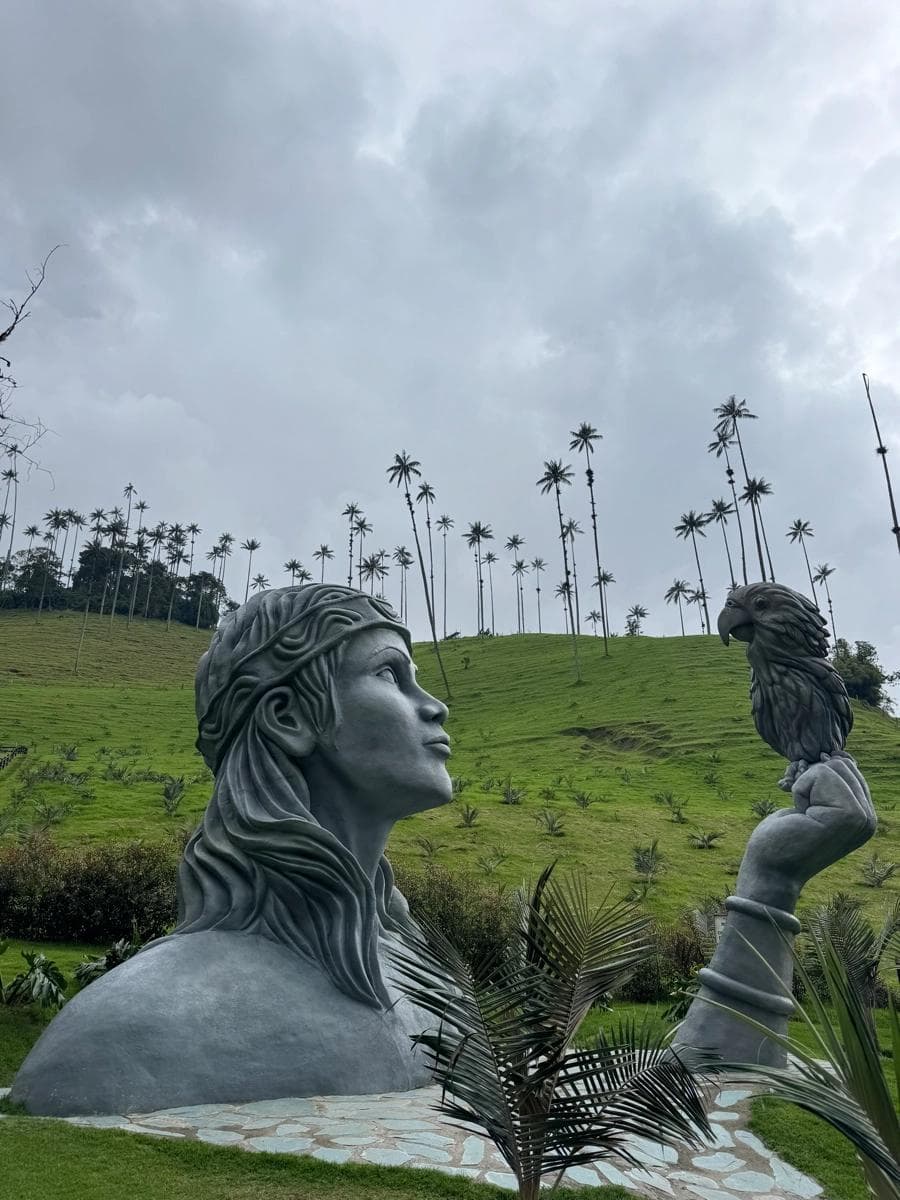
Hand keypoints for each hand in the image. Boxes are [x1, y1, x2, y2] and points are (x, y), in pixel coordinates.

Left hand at [738, 753, 875, 906]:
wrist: (771, 870)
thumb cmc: (783, 838)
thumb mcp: (813, 806)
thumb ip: (833, 787)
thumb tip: (840, 756)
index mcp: (863, 817)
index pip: (847, 767)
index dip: (816, 779)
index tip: (808, 809)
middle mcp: (869, 819)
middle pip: (840, 763)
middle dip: (811, 781)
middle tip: (805, 813)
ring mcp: (862, 818)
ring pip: (830, 767)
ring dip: (805, 786)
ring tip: (804, 816)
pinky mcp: (849, 815)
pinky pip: (819, 774)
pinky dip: (800, 790)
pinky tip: (801, 817)